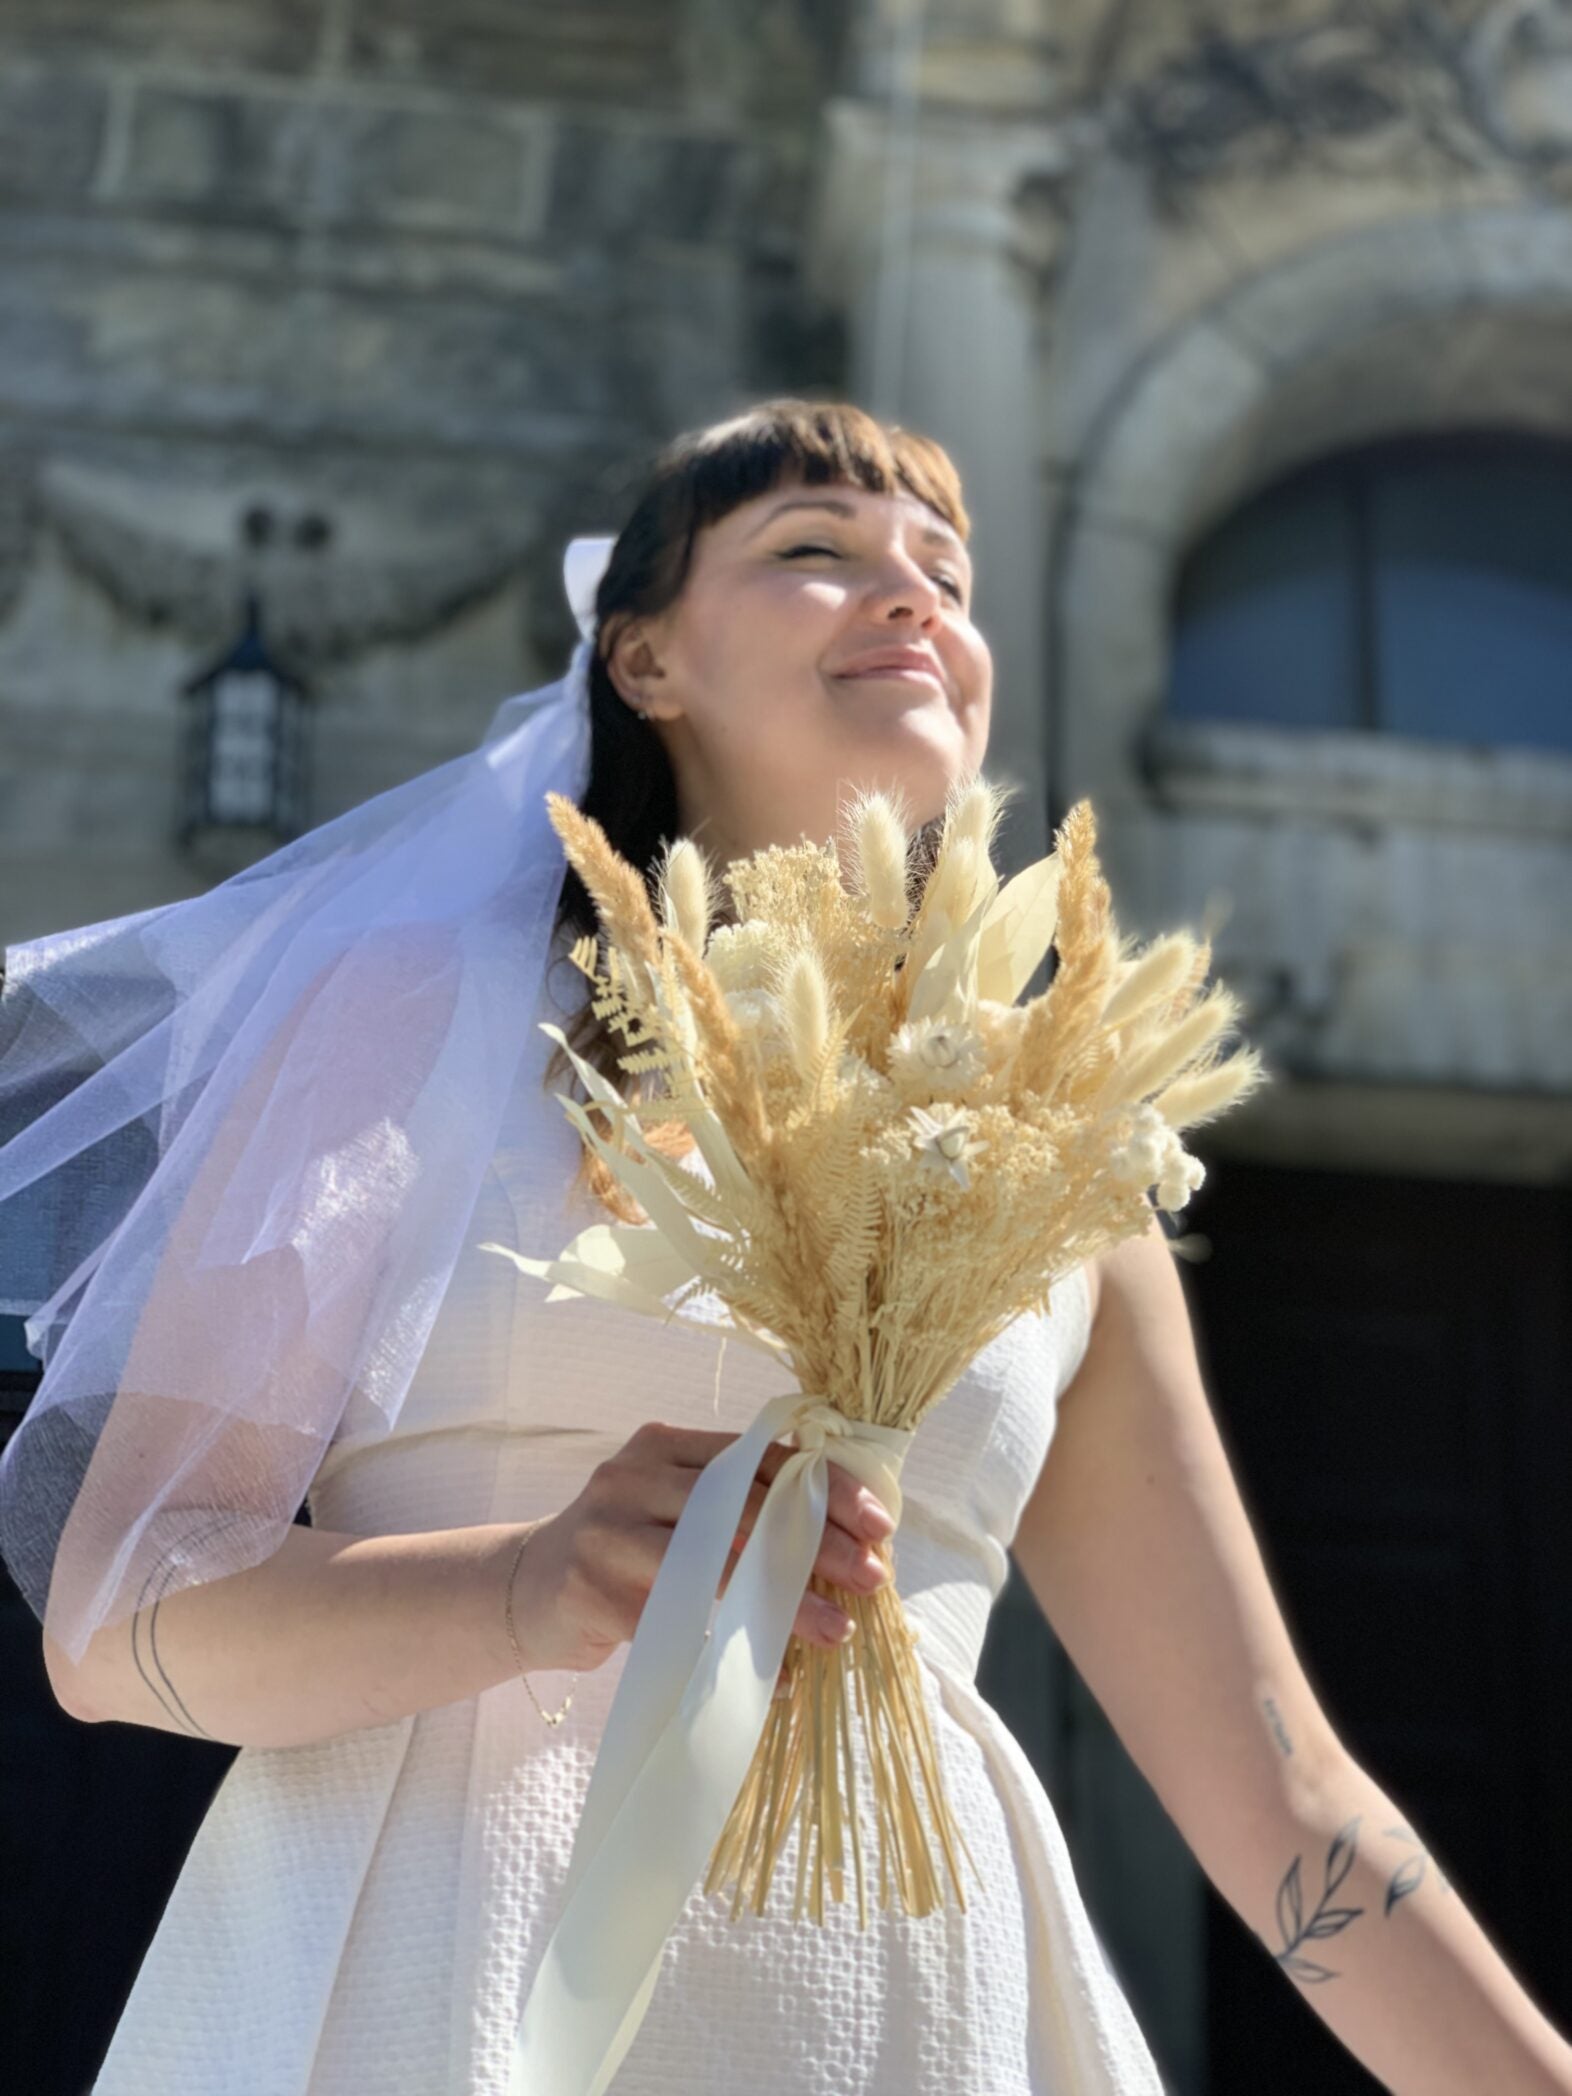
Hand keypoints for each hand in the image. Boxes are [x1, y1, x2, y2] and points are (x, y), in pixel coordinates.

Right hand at [509, 1420, 895, 1685]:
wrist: (523, 1589)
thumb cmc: (623, 1547)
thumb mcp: (674, 1504)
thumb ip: (739, 1502)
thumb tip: (848, 1534)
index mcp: (666, 1444)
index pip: (762, 1456)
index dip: (826, 1486)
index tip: (880, 1525)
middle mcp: (633, 1477)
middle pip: (744, 1505)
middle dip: (816, 1542)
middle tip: (871, 1578)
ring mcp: (608, 1532)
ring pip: (715, 1564)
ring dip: (783, 1602)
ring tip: (835, 1631)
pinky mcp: (592, 1593)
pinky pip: (681, 1629)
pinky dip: (734, 1655)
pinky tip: (778, 1680)